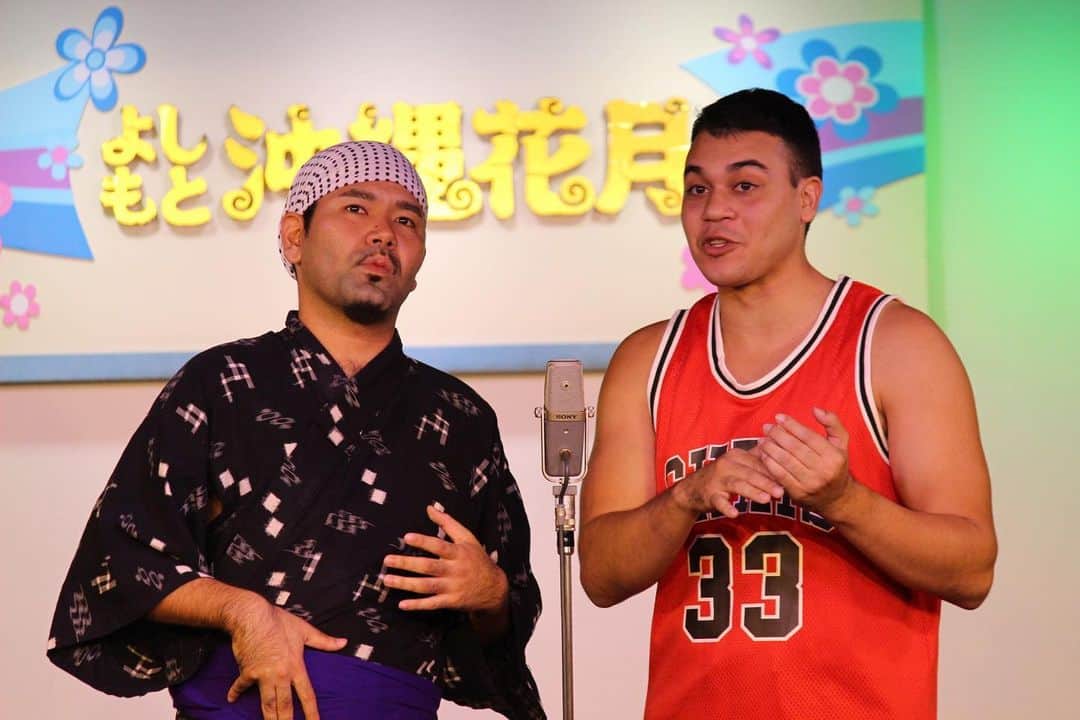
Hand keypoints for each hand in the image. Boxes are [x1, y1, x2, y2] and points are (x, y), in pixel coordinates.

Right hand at [224, 594, 346, 719]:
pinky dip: (235, 692)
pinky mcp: (247, 671)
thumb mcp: (304, 630)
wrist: (252, 615)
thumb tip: (343, 643)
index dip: (312, 713)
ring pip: (267, 704)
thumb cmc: (278, 621)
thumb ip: (324, 640)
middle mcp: (281, 674)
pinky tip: (231, 699)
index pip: (307, 695)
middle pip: (285, 706)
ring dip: (269, 718)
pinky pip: (242, 686)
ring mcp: (263, 674)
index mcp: (296, 666)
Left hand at [381, 505, 507, 613]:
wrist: (494, 588)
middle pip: (428, 567)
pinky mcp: (451, 602)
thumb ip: (448, 523)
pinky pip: (432, 604)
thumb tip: (430, 508)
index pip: (439, 546)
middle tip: (387, 560)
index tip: (407, 537)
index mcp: (459, 553)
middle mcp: (455, 570)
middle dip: (407, 564)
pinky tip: (402, 604)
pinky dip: (417, 605)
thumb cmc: (477, 559)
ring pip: (426, 586)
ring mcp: (453, 588)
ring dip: (406, 584)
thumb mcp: (468, 538)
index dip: (424, 542)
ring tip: (387, 580)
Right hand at [673, 447, 783, 518]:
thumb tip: (783, 454)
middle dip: (766, 482)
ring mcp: (717, 479)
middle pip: (749, 473)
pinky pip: (718, 501)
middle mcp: (726, 464)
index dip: (773, 471)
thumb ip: (758, 460)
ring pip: (737, 485)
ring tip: (766, 500)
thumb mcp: (739, 464)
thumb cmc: (723, 476)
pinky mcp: (709, 494)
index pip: (758, 462)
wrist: (693, 488)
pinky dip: (726, 507)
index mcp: (737, 455)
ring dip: (752, 492)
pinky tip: (735, 513)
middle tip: (781, 492)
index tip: (788, 479)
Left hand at [758, 407, 852, 516]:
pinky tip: (763, 454)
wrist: (837, 497)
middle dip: (777, 435)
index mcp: (834, 456)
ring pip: (785, 461)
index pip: (808, 436)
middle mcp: (823, 470)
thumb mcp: (841, 443)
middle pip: (794, 448)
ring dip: (770, 448)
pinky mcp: (798, 493)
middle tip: (767, 427)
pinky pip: (779, 475)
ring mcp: (810, 483)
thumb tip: (816, 409)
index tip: (778, 417)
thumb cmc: (836, 464)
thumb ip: (832, 423)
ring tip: (762, 439)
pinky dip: (768, 463)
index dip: (791, 425)